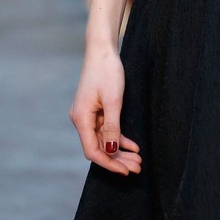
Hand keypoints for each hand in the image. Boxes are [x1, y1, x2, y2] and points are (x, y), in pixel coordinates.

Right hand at [69, 44, 141, 175]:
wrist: (102, 49)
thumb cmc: (107, 71)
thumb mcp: (113, 99)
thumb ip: (112, 126)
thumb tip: (112, 150)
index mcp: (81, 118)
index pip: (93, 151)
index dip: (109, 163)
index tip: (126, 170)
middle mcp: (81, 119)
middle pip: (99, 147)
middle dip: (118, 159)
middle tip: (137, 168)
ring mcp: (88, 115)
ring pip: (104, 139)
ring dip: (120, 150)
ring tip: (138, 159)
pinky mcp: (95, 109)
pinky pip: (106, 129)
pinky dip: (119, 137)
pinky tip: (132, 146)